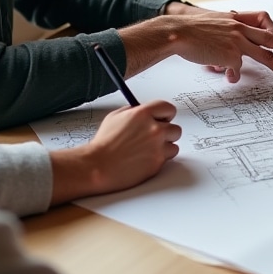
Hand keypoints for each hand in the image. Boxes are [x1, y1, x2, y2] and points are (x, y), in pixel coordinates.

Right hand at [50, 101, 180, 203]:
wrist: (97, 166)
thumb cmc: (103, 144)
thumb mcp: (115, 117)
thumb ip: (134, 111)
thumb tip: (144, 110)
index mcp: (144, 114)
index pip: (168, 108)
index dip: (165, 114)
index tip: (163, 118)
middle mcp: (154, 129)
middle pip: (175, 128)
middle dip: (166, 132)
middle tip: (154, 137)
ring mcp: (157, 147)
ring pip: (174, 144)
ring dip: (165, 146)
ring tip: (148, 150)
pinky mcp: (158, 162)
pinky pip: (168, 158)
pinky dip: (160, 159)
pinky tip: (146, 158)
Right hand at [171, 8, 272, 83]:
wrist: (178, 32)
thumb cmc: (191, 31)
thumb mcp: (213, 25)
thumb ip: (227, 38)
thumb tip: (233, 61)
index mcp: (236, 21)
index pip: (262, 25)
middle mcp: (240, 30)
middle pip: (270, 41)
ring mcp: (237, 42)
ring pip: (265, 57)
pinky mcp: (231, 55)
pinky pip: (237, 70)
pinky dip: (232, 75)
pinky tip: (224, 75)